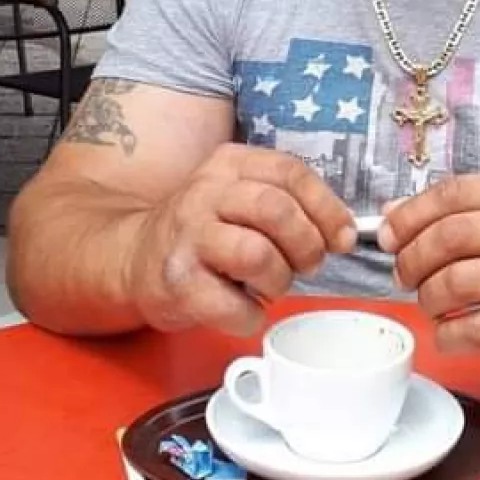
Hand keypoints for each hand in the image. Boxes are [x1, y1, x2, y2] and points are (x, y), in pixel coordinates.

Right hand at [125, 145, 354, 335]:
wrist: (135, 257)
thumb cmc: (207, 230)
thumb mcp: (242, 196)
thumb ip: (290, 202)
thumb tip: (345, 233)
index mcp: (230, 164)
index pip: (291, 172)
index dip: (327, 207)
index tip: (343, 237)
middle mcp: (206, 192)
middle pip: (276, 210)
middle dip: (306, 244)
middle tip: (308, 265)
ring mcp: (188, 236)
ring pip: (256, 254)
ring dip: (279, 280)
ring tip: (271, 285)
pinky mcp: (177, 282)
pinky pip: (231, 305)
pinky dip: (250, 316)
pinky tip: (246, 310)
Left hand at [378, 175, 479, 365]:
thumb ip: (452, 211)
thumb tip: (391, 214)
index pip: (453, 193)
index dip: (410, 215)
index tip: (389, 235)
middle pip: (450, 236)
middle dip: (412, 258)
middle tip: (403, 274)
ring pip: (456, 282)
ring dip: (428, 297)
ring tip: (430, 302)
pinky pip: (471, 329)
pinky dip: (446, 334)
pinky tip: (448, 330)